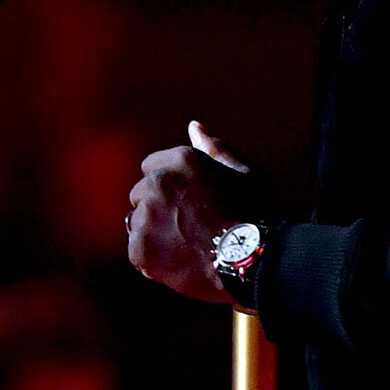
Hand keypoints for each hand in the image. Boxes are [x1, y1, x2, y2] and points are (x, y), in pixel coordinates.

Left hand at [127, 121, 252, 304]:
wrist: (252, 260)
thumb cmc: (252, 216)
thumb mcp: (241, 174)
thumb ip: (214, 149)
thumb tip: (194, 126)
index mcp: (180, 160)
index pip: (151, 167)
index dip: (169, 187)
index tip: (185, 203)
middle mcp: (158, 183)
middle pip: (140, 194)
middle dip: (157, 208)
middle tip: (186, 227)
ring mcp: (146, 216)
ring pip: (138, 223)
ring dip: (154, 233)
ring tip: (185, 247)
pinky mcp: (140, 247)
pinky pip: (137, 251)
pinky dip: (152, 259)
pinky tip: (178, 263)